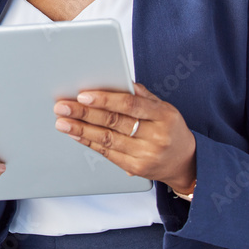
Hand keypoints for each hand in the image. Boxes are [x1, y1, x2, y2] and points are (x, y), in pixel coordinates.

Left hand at [53, 83, 195, 193]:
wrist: (186, 162)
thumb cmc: (169, 128)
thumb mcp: (163, 107)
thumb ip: (141, 95)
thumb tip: (115, 80)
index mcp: (163, 115)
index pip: (130, 105)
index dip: (105, 99)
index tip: (82, 95)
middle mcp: (156, 136)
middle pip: (114, 122)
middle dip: (84, 113)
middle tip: (62, 106)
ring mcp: (146, 154)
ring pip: (107, 139)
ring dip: (81, 129)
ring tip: (62, 121)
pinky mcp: (137, 168)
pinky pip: (108, 153)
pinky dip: (89, 142)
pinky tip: (75, 134)